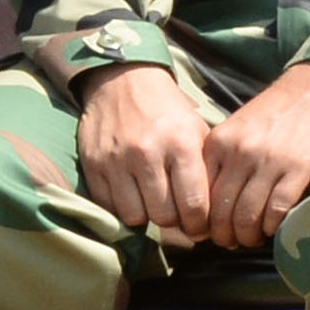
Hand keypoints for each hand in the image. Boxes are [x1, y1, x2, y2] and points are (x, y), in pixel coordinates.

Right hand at [74, 65, 216, 245]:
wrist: (123, 81)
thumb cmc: (168, 111)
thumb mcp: (197, 131)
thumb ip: (206, 168)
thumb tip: (216, 212)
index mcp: (182, 145)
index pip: (194, 203)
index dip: (199, 224)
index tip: (201, 228)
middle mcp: (148, 153)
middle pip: (163, 215)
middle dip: (175, 224)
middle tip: (179, 220)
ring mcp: (117, 161)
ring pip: (134, 216)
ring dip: (147, 218)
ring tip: (155, 208)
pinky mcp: (93, 165)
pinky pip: (108, 206)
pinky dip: (121, 209)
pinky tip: (133, 199)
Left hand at [197, 63, 309, 252]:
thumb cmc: (276, 111)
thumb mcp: (237, 128)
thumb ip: (221, 159)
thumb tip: (212, 202)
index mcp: (219, 143)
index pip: (201, 195)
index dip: (203, 221)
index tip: (210, 232)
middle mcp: (239, 153)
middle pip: (221, 210)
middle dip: (224, 235)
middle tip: (231, 243)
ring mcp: (269, 161)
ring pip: (247, 215)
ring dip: (248, 236)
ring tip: (251, 239)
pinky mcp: (298, 167)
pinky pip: (277, 209)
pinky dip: (273, 226)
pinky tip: (273, 227)